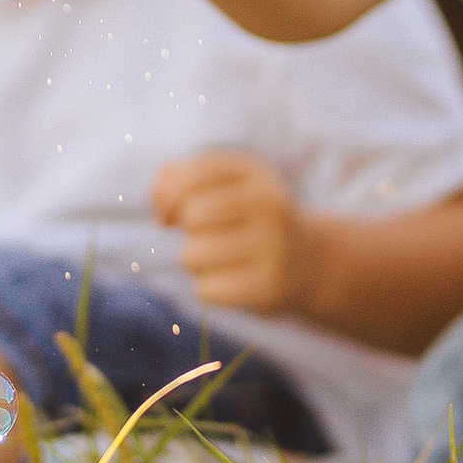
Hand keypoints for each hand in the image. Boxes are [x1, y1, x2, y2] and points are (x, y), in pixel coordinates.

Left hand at [152, 150, 312, 316]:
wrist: (304, 259)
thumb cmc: (246, 217)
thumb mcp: (223, 186)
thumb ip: (180, 178)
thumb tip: (158, 194)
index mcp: (256, 173)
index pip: (196, 172)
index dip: (168, 194)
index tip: (168, 212)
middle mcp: (271, 206)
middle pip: (193, 215)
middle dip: (188, 229)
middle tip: (205, 235)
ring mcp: (275, 248)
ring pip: (193, 255)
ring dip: (194, 260)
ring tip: (219, 258)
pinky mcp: (269, 288)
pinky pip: (206, 289)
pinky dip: (208, 287)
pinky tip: (231, 280)